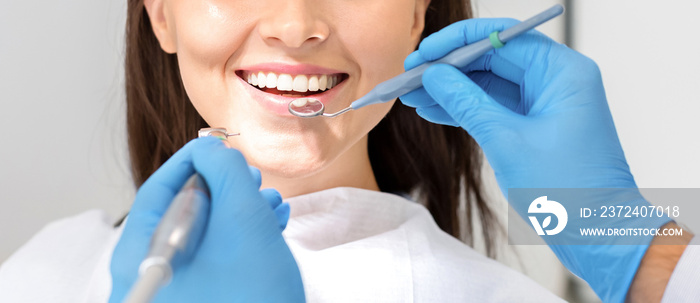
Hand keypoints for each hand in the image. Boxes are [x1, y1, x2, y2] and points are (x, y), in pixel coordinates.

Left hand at [109, 137, 304, 302]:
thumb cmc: (253, 295)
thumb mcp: (242, 220)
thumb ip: (224, 171)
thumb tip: (210, 149)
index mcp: (141, 255)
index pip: (160, 188)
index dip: (194, 159)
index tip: (221, 145)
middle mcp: (150, 275)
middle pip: (182, 211)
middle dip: (225, 188)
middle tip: (253, 179)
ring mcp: (175, 291)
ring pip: (204, 234)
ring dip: (240, 212)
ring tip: (272, 205)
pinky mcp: (201, 299)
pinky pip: (214, 257)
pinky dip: (240, 238)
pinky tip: (269, 228)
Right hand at [400, 18, 669, 302]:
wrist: (598, 234)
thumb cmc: (570, 191)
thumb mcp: (506, 141)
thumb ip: (467, 102)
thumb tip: (435, 76)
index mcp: (561, 72)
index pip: (501, 38)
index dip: (456, 43)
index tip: (423, 54)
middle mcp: (556, 80)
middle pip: (493, 58)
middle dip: (449, 68)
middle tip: (411, 75)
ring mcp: (546, 103)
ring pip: (490, 83)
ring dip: (451, 89)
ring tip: (413, 94)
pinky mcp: (536, 125)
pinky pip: (495, 106)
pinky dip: (465, 108)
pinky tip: (434, 109)